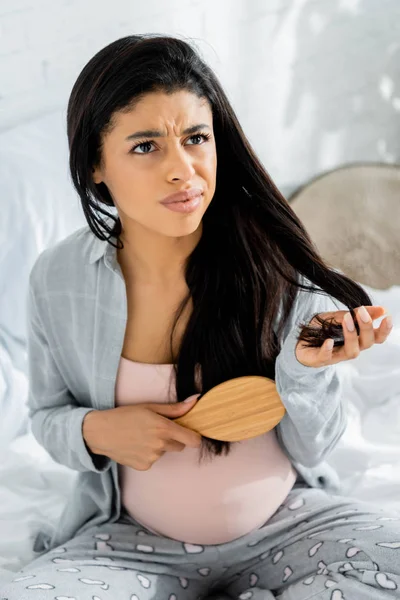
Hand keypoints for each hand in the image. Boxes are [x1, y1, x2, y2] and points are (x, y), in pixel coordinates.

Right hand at [83, 396, 201, 470]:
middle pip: (180, 446)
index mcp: (164, 428)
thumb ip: (175, 408)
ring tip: (142, 436)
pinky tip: (136, 445)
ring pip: (165, 452)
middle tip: (156, 429)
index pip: (193, 440)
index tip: (190, 433)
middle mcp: (160, 445)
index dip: (194, 437)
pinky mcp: (144, 466)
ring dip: (160, 446)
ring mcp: (152, 458)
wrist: (101, 432)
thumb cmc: (125, 415)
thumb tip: (196, 400)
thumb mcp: (150, 407)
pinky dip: (148, 454)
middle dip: (173, 438)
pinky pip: (154, 460)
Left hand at [295, 305, 392, 366]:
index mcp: (357, 339)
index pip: (376, 337)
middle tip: (361, 312)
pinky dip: (328, 349)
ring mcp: (336, 355)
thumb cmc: (323, 330)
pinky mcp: (320, 359)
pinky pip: (326, 357)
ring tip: (347, 319)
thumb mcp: (339, 317)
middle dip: (366, 328)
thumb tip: (381, 309)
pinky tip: (328, 341)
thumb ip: (357, 313)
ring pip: (352, 352)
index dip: (384, 330)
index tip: (387, 317)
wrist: (300, 341)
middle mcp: (350, 348)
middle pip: (367, 343)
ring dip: (351, 335)